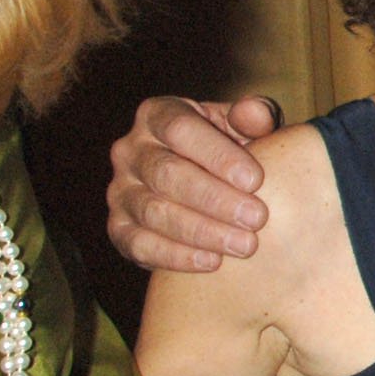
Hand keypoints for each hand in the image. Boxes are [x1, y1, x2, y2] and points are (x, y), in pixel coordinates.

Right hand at [106, 95, 279, 271]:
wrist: (205, 187)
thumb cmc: (228, 151)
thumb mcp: (242, 127)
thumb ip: (254, 116)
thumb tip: (255, 113)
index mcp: (157, 114)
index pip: (180, 129)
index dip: (217, 155)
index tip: (255, 181)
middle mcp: (130, 149)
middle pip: (166, 173)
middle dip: (215, 199)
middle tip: (256, 218)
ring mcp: (119, 190)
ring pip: (153, 212)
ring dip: (202, 231)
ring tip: (244, 245)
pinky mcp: (118, 228)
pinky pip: (138, 245)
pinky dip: (175, 256)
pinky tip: (212, 262)